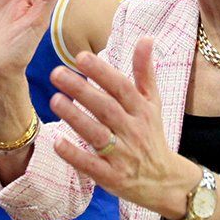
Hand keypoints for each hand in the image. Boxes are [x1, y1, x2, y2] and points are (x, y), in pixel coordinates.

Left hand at [48, 38, 196, 218]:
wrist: (164, 180)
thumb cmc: (151, 134)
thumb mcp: (152, 102)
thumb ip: (145, 71)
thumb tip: (146, 38)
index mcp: (142, 110)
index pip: (121, 87)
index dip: (102, 72)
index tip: (80, 56)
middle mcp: (133, 131)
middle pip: (106, 108)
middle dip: (82, 90)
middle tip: (56, 73)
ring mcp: (123, 155)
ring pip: (98, 135)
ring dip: (76, 118)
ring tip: (54, 100)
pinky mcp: (113, 177)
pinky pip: (92, 166)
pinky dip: (75, 155)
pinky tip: (57, 142)